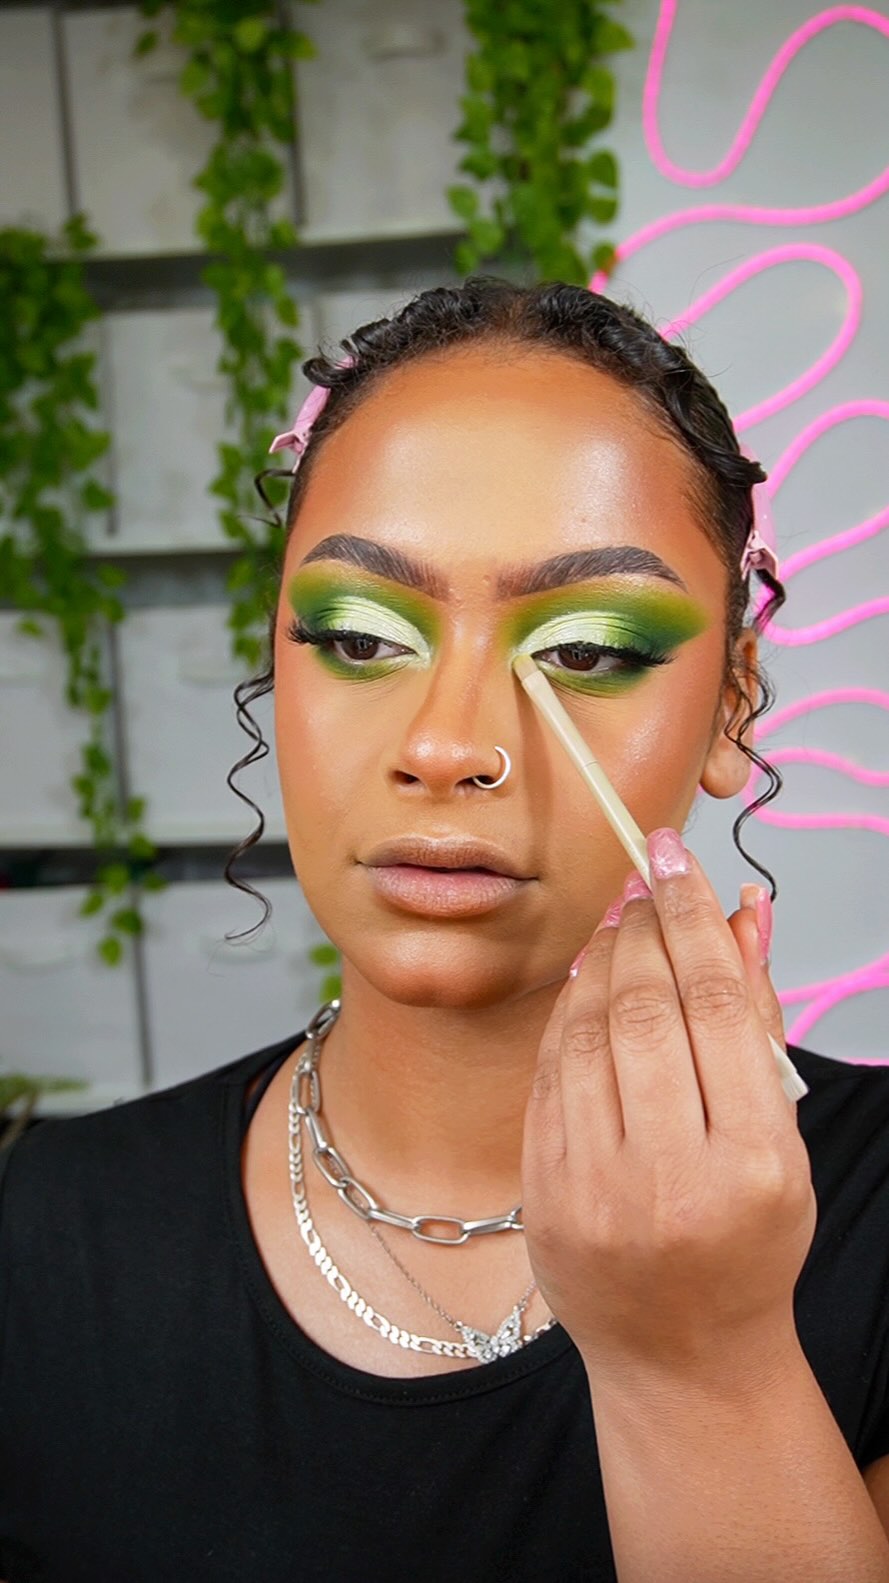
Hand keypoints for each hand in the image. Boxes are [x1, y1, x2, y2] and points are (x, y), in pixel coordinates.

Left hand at [521, 827, 816, 1382]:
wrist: (682, 1353)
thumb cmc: (747, 1239)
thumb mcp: (782, 1141)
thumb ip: (760, 1024)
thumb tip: (746, 912)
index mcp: (752, 1164)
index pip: (717, 1004)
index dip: (692, 915)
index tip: (674, 855)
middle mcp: (671, 1178)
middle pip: (646, 1009)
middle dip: (642, 929)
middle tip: (645, 884)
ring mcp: (596, 1191)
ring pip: (588, 1034)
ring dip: (601, 960)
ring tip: (618, 923)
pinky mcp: (544, 1195)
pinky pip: (549, 1076)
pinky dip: (567, 1014)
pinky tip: (586, 982)